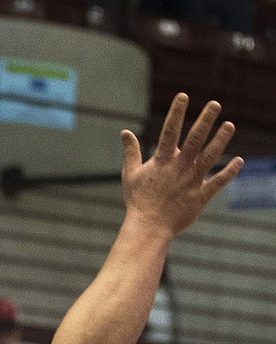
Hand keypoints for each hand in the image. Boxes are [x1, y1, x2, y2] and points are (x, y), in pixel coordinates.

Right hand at [120, 94, 242, 236]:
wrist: (148, 227)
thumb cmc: (138, 201)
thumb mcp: (131, 174)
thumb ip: (131, 152)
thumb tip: (125, 132)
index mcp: (161, 162)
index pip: (169, 132)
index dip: (176, 113)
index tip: (183, 96)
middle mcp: (178, 168)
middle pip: (194, 140)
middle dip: (205, 120)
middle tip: (215, 104)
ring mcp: (191, 181)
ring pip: (209, 157)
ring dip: (221, 140)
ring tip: (230, 125)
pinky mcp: (200, 196)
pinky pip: (217, 182)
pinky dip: (229, 172)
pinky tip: (239, 160)